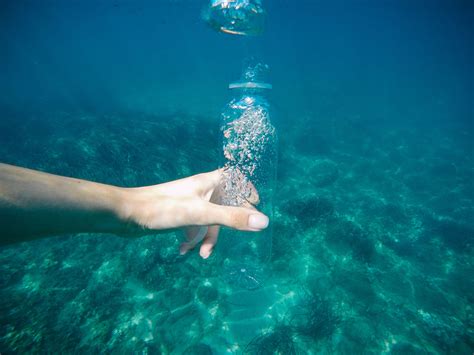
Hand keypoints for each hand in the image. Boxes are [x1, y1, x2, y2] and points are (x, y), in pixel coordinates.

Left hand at [120, 169, 268, 257]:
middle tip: (234, 237)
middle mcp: (199, 190)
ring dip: (207, 237)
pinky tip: (183, 250)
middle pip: (224, 203)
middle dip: (226, 224)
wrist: (126, 215)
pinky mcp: (178, 214)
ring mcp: (188, 202)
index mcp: (207, 183)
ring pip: (208, 219)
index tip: (256, 204)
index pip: (234, 176)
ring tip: (201, 254)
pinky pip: (193, 226)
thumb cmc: (162, 209)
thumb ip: (231, 218)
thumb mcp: (200, 215)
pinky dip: (192, 238)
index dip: (247, 188)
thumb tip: (264, 221)